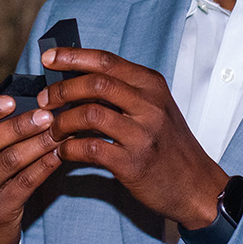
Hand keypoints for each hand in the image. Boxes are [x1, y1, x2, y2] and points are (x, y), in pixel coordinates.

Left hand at [38, 47, 227, 228]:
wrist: (198, 186)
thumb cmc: (169, 144)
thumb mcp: (154, 106)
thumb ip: (123, 90)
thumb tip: (76, 77)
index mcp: (151, 85)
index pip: (106, 60)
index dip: (72, 56)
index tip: (48, 57)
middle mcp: (149, 105)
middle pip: (95, 83)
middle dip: (62, 89)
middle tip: (44, 99)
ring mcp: (143, 134)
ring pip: (90, 113)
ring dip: (62, 120)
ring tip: (52, 128)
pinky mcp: (134, 163)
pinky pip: (90, 148)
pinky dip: (70, 148)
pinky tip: (63, 151)